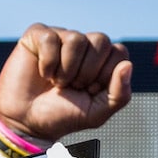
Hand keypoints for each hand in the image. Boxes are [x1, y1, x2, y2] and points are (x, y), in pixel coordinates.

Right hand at [0, 24, 131, 141]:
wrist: (30, 121)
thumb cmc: (65, 115)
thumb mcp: (99, 111)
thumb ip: (120, 93)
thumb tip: (127, 65)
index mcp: (103, 61)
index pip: (120, 52)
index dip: (106, 74)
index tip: (91, 90)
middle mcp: (84, 47)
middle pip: (101, 40)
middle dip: (88, 71)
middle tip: (74, 86)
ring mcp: (61, 38)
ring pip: (76, 38)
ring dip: (67, 68)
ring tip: (58, 82)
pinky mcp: (37, 36)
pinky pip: (50, 38)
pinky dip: (48, 62)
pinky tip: (43, 73)